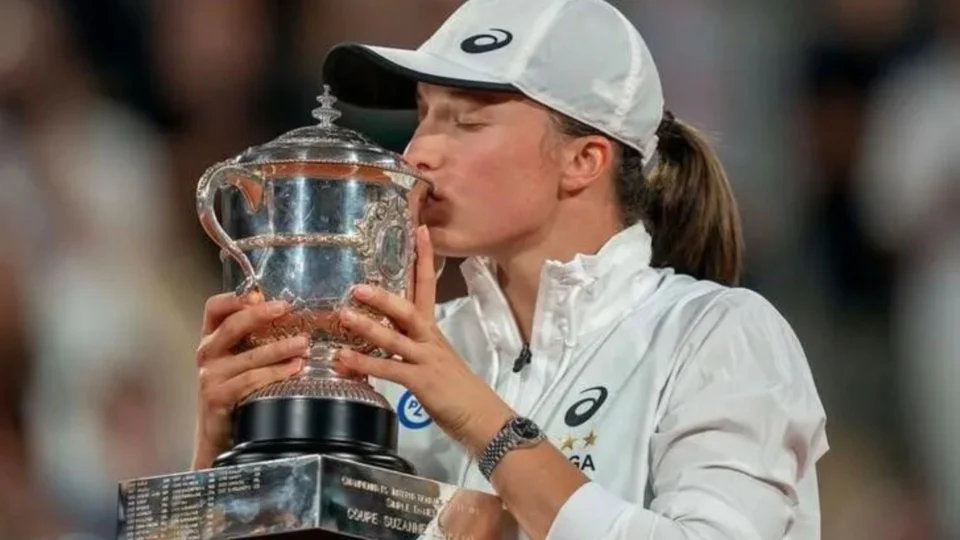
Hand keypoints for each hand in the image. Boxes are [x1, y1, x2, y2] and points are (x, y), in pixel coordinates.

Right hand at [192, 292, 309, 468]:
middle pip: (232, 326)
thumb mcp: (240, 361)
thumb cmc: (236, 393)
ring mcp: (211, 376)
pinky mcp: (218, 397)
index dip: (234, 298)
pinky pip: (251, 381)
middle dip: (261, 315)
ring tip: (303, 343)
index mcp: (212, 340)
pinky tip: (295, 369)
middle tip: (286, 309)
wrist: (219, 435)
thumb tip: (289, 315)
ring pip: (248, 355)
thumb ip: (254, 338)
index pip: (214, 309)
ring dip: (280, 348)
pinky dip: (276, 373)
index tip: (258, 295)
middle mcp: (207, 354)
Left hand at [335, 226, 513, 454]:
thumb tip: (383, 341)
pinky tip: (344, 360)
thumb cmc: (458, 392)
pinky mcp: (421, 382)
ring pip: (395, 337)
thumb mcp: (434, 362)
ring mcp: (426, 360)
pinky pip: (389, 370)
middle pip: (407, 308)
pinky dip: (365, 364)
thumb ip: (410, 348)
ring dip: (368, 326)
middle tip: (357, 285)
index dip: (423, 258)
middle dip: (383, 295)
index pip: (428, 287)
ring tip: (344, 316)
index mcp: (433, 331)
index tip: (418, 230)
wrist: (483, 419)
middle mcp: (430, 340)